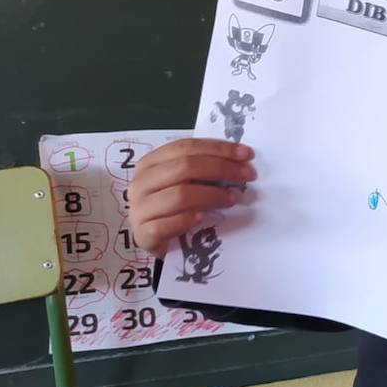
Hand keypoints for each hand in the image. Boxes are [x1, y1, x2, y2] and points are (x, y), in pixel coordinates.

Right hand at [127, 139, 255, 257]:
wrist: (152, 239)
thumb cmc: (171, 207)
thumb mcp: (183, 182)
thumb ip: (201, 169)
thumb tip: (239, 161)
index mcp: (150, 164)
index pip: (185, 147)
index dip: (218, 148)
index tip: (246, 154)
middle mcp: (141, 183)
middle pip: (185, 167)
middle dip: (222, 168)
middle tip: (247, 175)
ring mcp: (139, 209)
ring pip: (180, 195)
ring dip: (212, 195)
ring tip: (233, 199)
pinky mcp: (142, 233)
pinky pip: (167, 224)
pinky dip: (188, 220)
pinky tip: (204, 218)